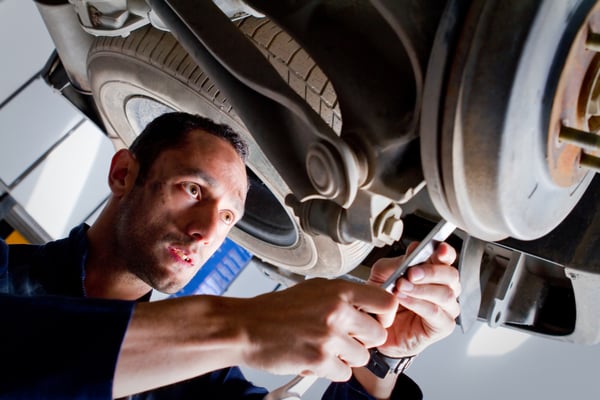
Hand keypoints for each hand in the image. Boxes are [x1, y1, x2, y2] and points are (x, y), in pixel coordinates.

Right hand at [236, 278, 398, 380]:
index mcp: (339, 291)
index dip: (386, 315)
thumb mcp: (314, 289)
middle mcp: (337, 312)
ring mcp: (329, 337)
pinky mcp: (319, 360)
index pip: (386, 302)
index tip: (378, 320)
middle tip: (345, 338)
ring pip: (362, 357)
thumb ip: (342, 296)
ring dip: (346, 357)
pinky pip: (343, 373)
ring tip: (324, 347)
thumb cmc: (275, 309)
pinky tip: (314, 357)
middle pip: (378, 335)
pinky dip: (330, 370)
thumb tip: (366, 305)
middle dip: (363, 341)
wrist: (246, 327)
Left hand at [367, 242, 460, 356]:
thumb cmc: (386, 302)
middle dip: (431, 272)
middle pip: (451, 275)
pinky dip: (418, 304)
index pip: (447, 257)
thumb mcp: (383, 275)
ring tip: (401, 287)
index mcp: (433, 272)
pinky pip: (435, 312)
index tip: (439, 249)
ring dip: (421, 289)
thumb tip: (413, 251)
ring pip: (445, 294)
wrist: (379, 329)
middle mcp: (444, 288)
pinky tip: (404, 299)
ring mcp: (446, 308)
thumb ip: (397, 262)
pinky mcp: (443, 326)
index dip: (446, 252)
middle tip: (412, 273)